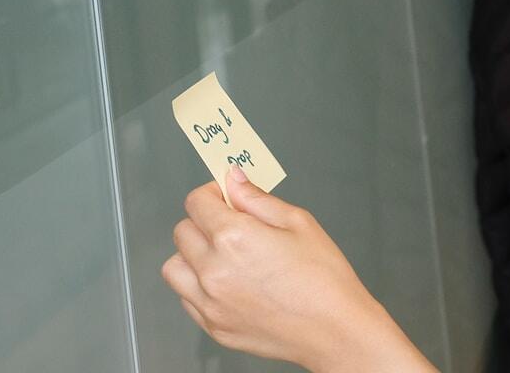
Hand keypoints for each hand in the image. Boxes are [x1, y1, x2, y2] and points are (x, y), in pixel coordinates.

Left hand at [161, 167, 433, 372]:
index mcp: (233, 238)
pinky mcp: (213, 327)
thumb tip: (233, 180)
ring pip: (175, 268)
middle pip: (182, 232)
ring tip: (223, 257)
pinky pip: (187, 299)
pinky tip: (228, 284)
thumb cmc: (323, 277)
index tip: (225, 197)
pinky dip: (199, 286)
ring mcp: (210, 303)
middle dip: (202, 222)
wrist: (334, 330)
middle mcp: (213, 271)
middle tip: (230, 225)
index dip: (211, 193)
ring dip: (192, 256)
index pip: (196, 203)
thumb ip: (257, 199)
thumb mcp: (298, 222)